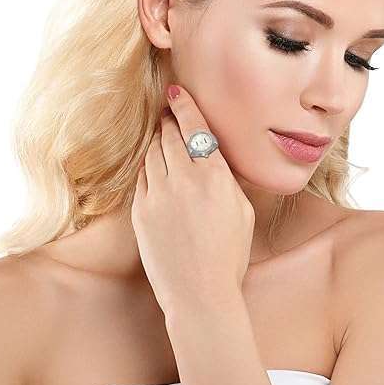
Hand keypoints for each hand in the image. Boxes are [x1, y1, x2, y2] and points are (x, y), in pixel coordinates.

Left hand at [131, 84, 255, 315]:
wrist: (200, 293)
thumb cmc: (229, 256)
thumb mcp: (242, 212)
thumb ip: (227, 181)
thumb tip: (213, 161)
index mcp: (215, 177)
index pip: (196, 128)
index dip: (184, 105)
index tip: (175, 91)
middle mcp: (185, 179)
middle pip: (171, 135)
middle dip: (168, 120)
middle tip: (167, 112)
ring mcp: (159, 194)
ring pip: (153, 152)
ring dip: (157, 140)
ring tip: (161, 136)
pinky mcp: (141, 210)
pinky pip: (142, 176)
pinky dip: (148, 165)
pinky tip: (153, 166)